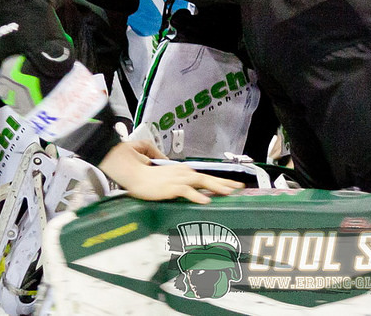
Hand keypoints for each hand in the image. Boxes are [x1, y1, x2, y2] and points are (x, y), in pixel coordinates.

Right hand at [98, 140, 243, 203]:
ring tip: (229, 193)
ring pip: (201, 182)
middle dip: (225, 183)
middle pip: (208, 177)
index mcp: (181, 170)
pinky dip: (197, 195)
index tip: (232, 185)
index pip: (204, 175)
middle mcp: (182, 172)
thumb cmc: (143, 174)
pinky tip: (206, 200)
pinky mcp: (170, 186)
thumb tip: (181, 180)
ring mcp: (177, 179)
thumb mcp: (161, 173)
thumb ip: (173, 175)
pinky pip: (187, 191)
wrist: (131, 172)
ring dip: (217, 187)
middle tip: (239, 187)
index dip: (219, 180)